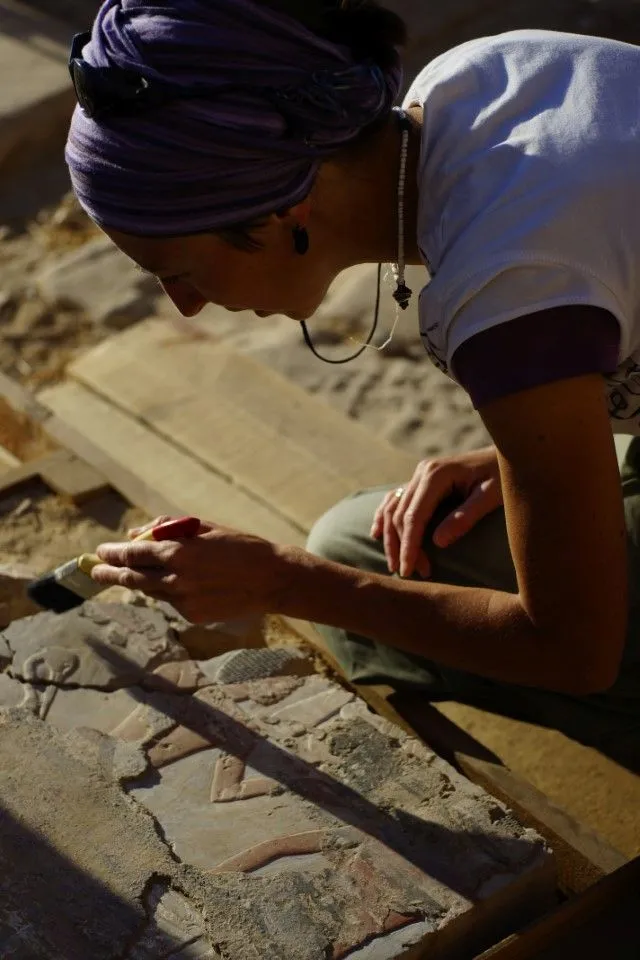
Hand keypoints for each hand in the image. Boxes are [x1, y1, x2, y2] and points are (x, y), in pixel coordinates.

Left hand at [91, 517, 285, 623]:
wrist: (272, 579)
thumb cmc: (240, 546)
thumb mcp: (204, 527)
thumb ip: (167, 528)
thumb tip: (135, 534)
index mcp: (178, 552)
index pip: (132, 554)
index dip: (112, 553)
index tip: (100, 551)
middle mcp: (176, 578)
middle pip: (132, 578)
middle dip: (110, 574)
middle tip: (95, 571)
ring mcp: (183, 600)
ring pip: (151, 591)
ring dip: (139, 582)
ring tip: (130, 575)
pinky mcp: (193, 615)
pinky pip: (171, 601)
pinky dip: (169, 590)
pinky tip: (185, 582)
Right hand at [371, 446, 502, 578]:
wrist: (507, 454)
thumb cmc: (503, 475)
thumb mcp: (491, 496)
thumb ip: (465, 517)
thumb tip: (438, 543)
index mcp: (437, 474)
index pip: (414, 515)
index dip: (409, 545)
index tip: (409, 570)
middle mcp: (422, 472)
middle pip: (399, 514)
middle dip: (402, 546)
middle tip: (411, 574)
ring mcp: (419, 475)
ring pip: (392, 508)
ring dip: (390, 537)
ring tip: (395, 564)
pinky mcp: (421, 481)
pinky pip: (395, 499)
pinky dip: (384, 517)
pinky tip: (377, 534)